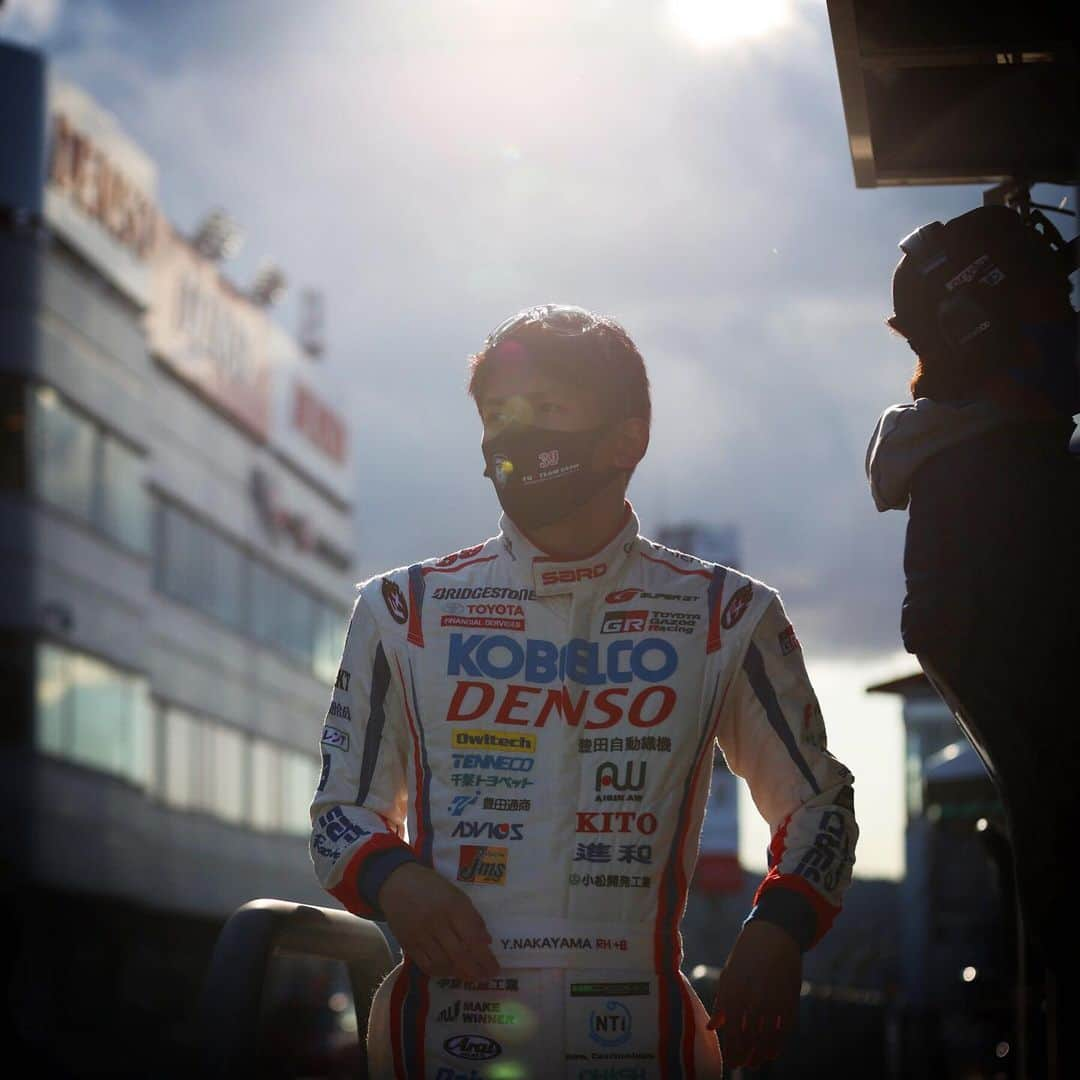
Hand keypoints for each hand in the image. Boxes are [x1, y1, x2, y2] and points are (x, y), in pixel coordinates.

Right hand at [378, 862, 499, 979]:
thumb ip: (472, 917)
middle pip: (459, 954)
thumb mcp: (457, 894)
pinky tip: (450, 972)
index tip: (495, 969)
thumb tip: (487, 941)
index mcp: (453, 906)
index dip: (485, 958)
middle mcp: (438, 922)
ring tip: (471, 976)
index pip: (473, 938)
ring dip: (460, 973)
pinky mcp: (408, 944)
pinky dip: (441, 972)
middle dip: (476, 970)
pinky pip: (426, 965)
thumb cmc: (432, 886)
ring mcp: (421, 935)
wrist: (397, 883)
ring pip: (444, 963)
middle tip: (486, 978)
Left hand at [708, 920, 801, 1070]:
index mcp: (734, 992)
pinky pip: (784, 1031)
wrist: (774, 935)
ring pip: (767, 1039)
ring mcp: (774, 1002)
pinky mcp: (790, 1001)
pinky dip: (778, 1045)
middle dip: (745, 1056)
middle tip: (742, 1065)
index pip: (732, 1033)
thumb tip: (711, 1028)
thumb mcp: (729, 975)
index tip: (731, 1063)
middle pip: (750, 1040)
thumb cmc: (746, 956)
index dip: (732, 1051)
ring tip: (755, 1062)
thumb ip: (721, 1003)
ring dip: (761, 1054)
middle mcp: (754, 1000)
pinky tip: (772, 1052)